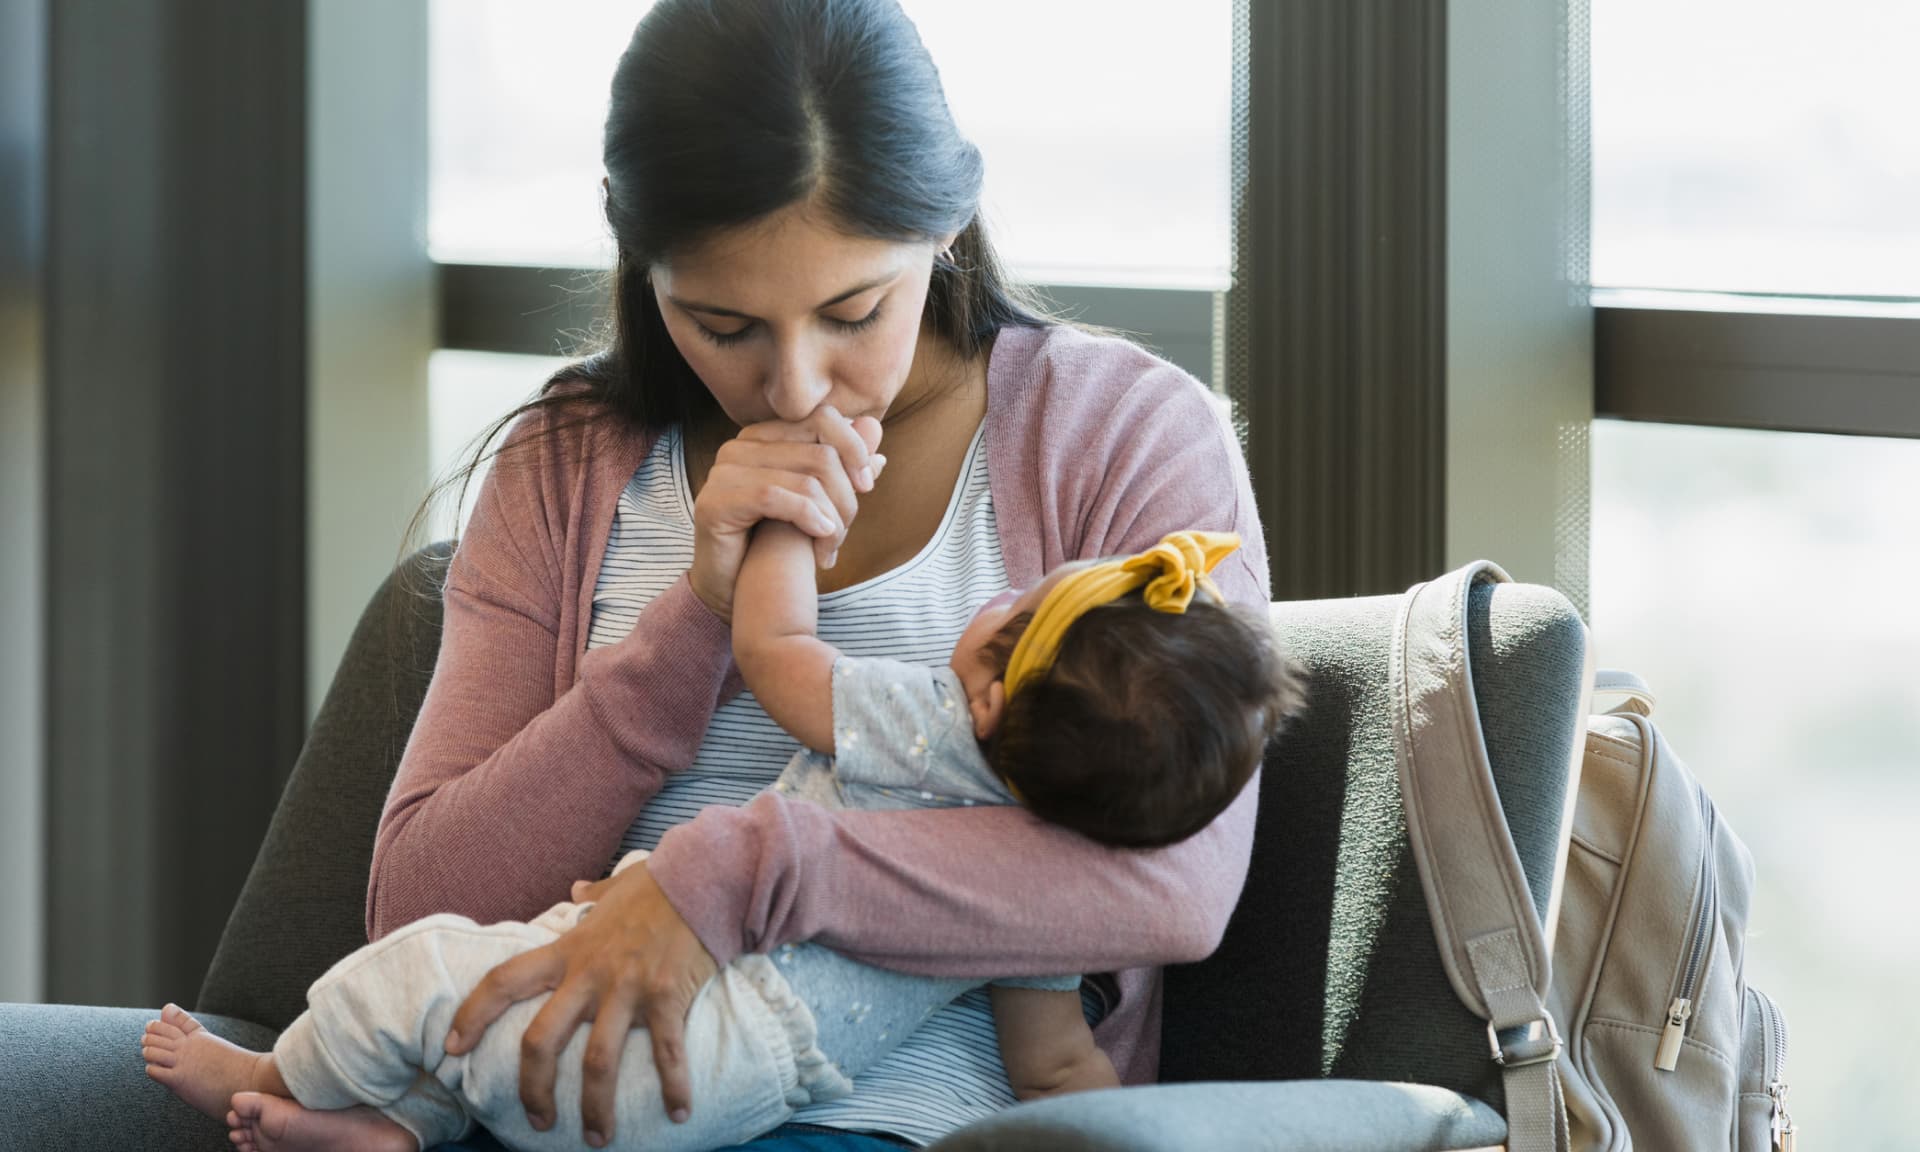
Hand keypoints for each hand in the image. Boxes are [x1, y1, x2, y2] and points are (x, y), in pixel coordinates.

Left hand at [444, 864, 718, 1145]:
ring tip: (597, 1138)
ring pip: (597, 1061)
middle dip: (533, 1088)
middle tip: (538, 1121)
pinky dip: (673, 1087)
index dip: (472, 1015)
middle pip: (541, 1039)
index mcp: (570, 950)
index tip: (452, 1049)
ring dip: (595, 1108)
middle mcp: (590, 974)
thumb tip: (577, 892)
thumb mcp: (617, 887)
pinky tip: (679, 1113)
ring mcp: (628, 988)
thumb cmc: (661, 883)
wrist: (706, 875)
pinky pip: (665, 1053)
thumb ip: (593, 896)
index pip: (504, 982)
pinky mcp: (667, 997)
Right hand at [688, 406, 884, 619]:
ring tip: (829, 550)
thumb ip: (842, 463)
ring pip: (806, 481)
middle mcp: (740, 446)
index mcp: (763, 437)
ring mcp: (724, 472)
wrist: (731, 591)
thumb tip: (874, 427)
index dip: (853, 449)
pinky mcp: (715, 501)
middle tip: (842, 533)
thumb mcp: (816, 502)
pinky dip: (808, 519)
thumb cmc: (772, 546)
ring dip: (831, 521)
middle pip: (821, 454)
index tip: (866, 486)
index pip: (822, 419)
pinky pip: (775, 498)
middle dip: (845, 498)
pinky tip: (820, 542)